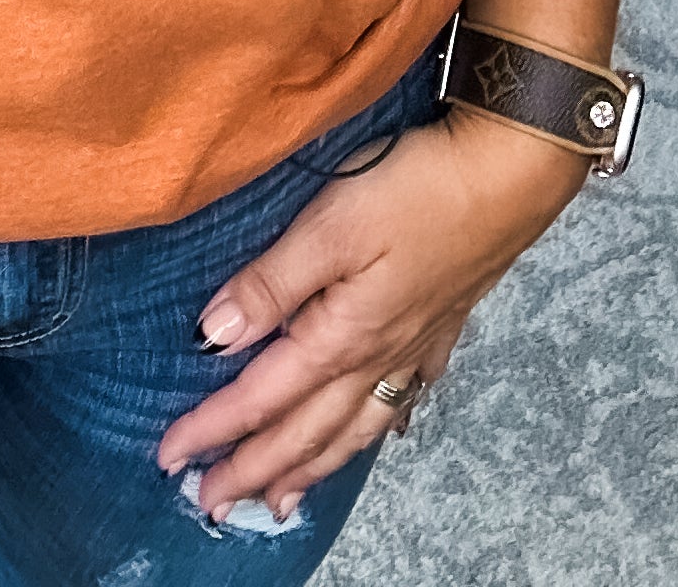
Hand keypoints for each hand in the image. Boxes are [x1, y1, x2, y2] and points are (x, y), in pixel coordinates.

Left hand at [155, 106, 588, 527]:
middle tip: (212, 503)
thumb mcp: (331, 224)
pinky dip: (382, 426)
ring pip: (354, 426)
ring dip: (313, 466)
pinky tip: (383, 434)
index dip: (213, 429)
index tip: (169, 458)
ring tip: (283, 499)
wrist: (509, 173)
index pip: (261, 396)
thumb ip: (272, 282)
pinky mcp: (441, 325)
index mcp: (341, 335)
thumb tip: (214, 336)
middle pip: (306, 429)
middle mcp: (377, 355)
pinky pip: (403, 397)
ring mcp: (413, 345)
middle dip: (254, 469)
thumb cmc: (417, 189)